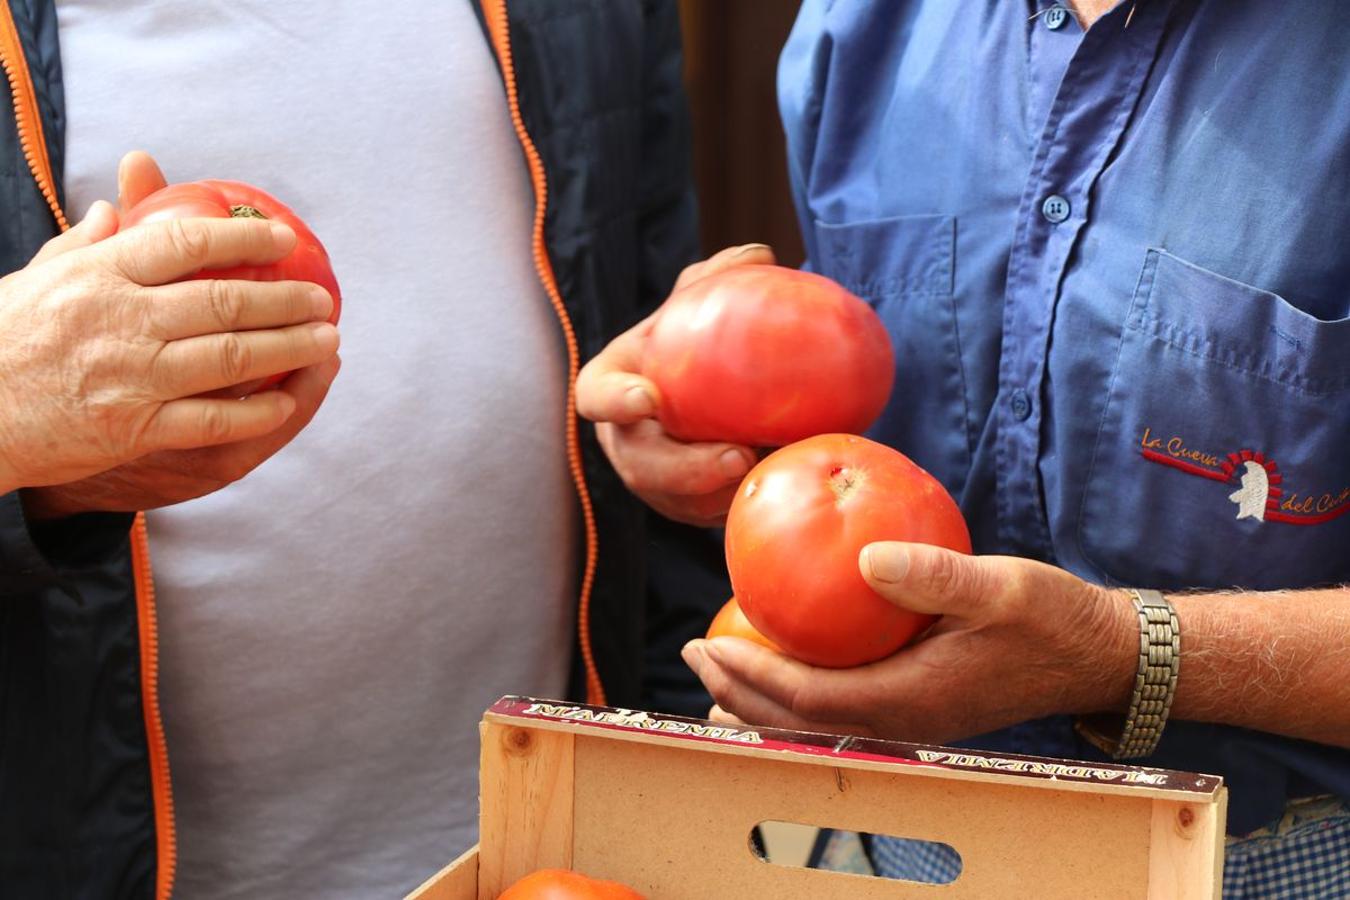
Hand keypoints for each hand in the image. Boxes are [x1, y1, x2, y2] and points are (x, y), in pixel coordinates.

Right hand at [0, 159, 338, 493]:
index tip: (283, 238)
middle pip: (223, 301)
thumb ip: (84, 243)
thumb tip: (117, 205)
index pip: (182, 242)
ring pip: (230, 357)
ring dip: (288, 349)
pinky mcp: (136, 428)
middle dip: (285, 299)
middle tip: (324, 297)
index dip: (241, 237)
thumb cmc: (0, 342)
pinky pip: (212, 420)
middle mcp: (121, 321)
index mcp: (98, 275)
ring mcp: (132, 377)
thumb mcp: (33, 279)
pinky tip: (288, 401)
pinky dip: (256, 411)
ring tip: (326, 339)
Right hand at [576, 243, 773, 525]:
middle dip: (684, 469)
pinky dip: (735, 506)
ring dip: (717, 496)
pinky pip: (704, 516)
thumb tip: (759, 257)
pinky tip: (774, 489)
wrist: (705, 387)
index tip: (649, 399)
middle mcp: (623, 439)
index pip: (595, 396)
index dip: (615, 402)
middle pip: (639, 466)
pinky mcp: (682, 505)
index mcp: (613, 383)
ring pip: (674, 501)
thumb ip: (718, 278)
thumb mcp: (698, 303)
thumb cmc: (691, 337)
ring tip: (765, 475)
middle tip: (737, 456)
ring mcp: (650, 479)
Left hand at [682, 542, 1137, 743]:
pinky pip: (842, 705)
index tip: (707, 643)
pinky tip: (785, 662)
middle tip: (694, 653)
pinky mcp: (919, 703)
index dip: (750, 676)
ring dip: (763, 701)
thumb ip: (934, 575)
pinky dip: (800, 692)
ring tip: (716, 677)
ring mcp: (911, 718)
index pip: (809, 699)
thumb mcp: (1001, 585)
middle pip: (800, 721)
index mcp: (914, 698)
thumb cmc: (1053, 616)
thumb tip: (865, 557)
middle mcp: (905, 721)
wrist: (1096, 653)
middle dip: (739, 695)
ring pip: (817, 721)